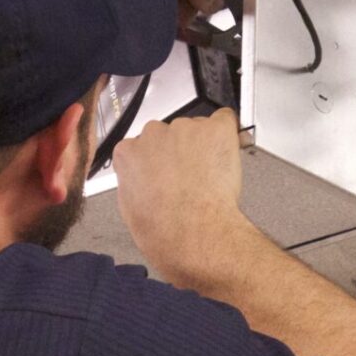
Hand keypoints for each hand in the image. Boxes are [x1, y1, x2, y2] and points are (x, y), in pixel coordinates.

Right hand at [112, 108, 249, 280]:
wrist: (196, 234)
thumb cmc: (165, 231)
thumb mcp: (130, 210)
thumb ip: (135, 183)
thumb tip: (143, 181)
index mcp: (128, 153)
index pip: (140, 145)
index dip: (155, 161)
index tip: (164, 172)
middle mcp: (153, 134)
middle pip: (167, 135)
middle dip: (177, 151)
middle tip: (189, 177)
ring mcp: (184, 128)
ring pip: (195, 130)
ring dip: (202, 147)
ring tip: (209, 176)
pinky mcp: (215, 129)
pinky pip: (224, 121)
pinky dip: (227, 136)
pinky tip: (226, 155)